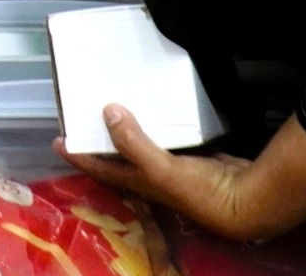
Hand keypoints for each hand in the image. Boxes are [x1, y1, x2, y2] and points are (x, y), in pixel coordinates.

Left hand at [62, 110, 305, 245]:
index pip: (99, 166)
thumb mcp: (161, 168)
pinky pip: (167, 138)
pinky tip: (159, 109)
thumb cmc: (201, 192)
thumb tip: (108, 111)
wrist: (248, 201)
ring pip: (142, 146)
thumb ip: (134, 142)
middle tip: (84, 116)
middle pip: (118, 157)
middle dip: (100, 140)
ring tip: (117, 106)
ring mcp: (172, 168)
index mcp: (139, 182)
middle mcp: (151, 177)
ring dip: (129, 130)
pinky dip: (159, 126)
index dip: (78, 154)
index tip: (57, 138)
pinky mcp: (193, 157)